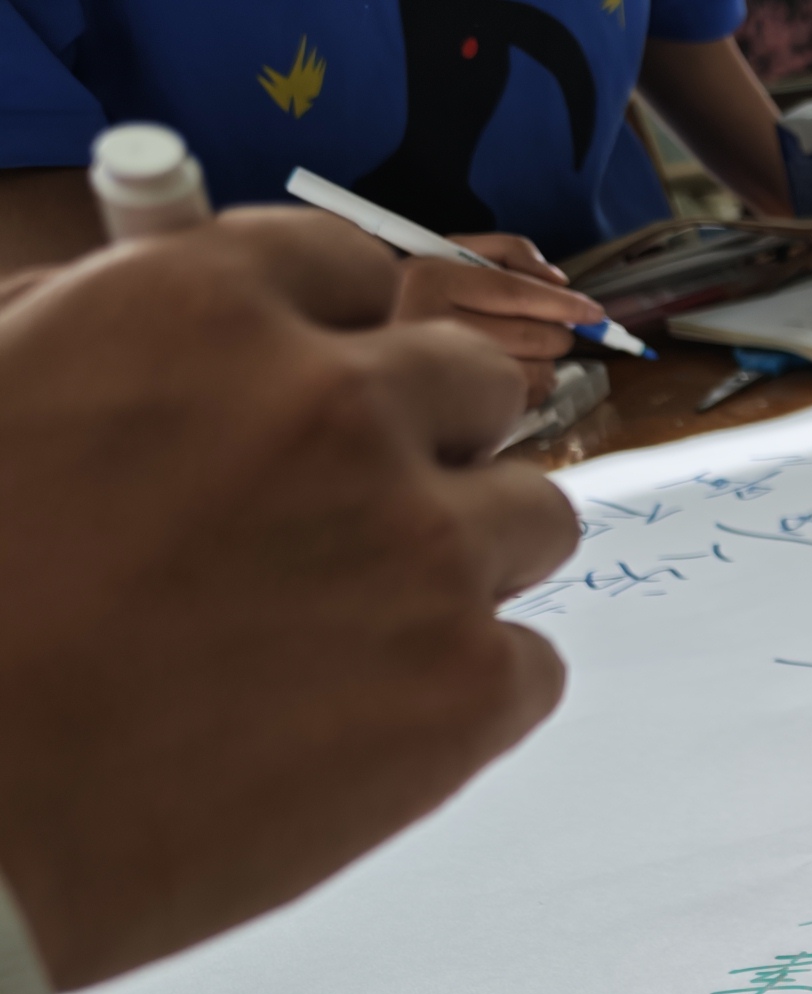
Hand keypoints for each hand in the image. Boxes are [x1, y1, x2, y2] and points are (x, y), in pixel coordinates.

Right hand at [0, 211, 573, 989]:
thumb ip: (96, 336)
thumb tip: (189, 320)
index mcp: (199, 311)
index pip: (346, 268)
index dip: (341, 337)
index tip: (332, 384)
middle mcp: (333, 405)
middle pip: (476, 384)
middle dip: (430, 442)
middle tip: (352, 523)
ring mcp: (420, 545)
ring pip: (532, 516)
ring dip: (464, 563)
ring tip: (345, 635)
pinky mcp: (468, 685)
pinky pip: (532, 663)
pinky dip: (467, 693)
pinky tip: (358, 724)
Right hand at [388, 232, 603, 404]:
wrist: (359, 330)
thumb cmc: (419, 289)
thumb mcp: (453, 251)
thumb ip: (510, 252)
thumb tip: (559, 281)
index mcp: (430, 278)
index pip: (516, 293)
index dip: (565, 304)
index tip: (595, 313)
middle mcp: (429, 324)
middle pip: (533, 336)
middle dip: (557, 334)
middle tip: (552, 331)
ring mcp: (435, 373)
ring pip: (533, 373)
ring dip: (545, 364)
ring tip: (520, 351)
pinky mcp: (448, 408)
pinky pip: (518, 403)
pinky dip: (528, 389)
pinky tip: (506, 375)